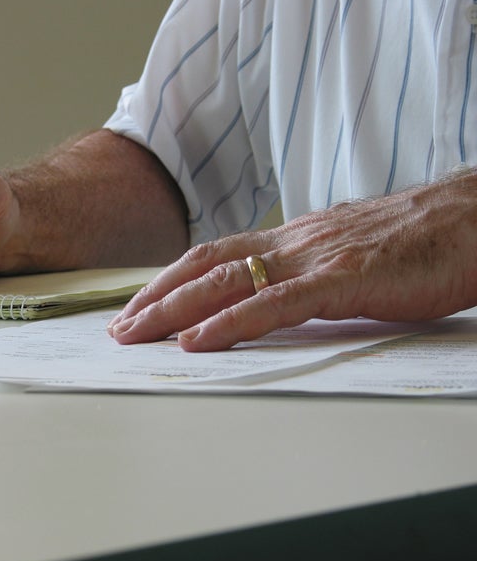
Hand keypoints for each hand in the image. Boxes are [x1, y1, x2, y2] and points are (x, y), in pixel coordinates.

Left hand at [109, 170, 476, 350]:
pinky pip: (272, 304)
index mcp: (292, 236)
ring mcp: (314, 258)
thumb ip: (305, 271)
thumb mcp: (345, 254)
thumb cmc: (417, 240)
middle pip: (204, 267)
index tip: (140, 304)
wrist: (471, 219)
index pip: (213, 254)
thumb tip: (276, 294)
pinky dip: (228, 324)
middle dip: (155, 297)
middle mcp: (292, 242)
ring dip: (173, 310)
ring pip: (225, 282)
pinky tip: (195, 342)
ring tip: (136, 334)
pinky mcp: (342, 280)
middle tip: (118, 327)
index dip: (170, 279)